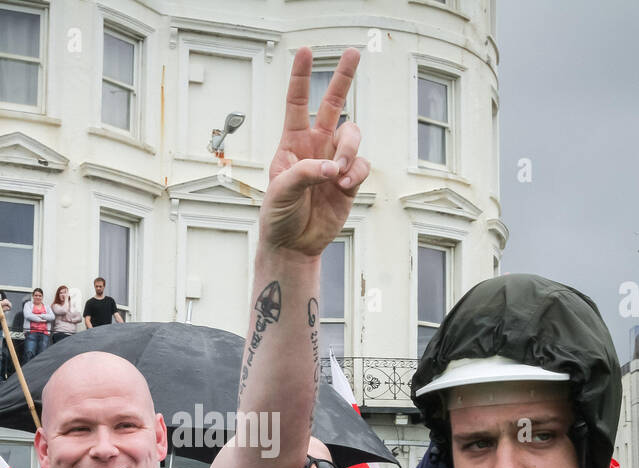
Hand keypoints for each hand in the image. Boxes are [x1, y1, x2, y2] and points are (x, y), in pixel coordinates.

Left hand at [260, 47, 368, 257]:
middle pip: (333, 104)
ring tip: (337, 172)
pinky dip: (355, 171)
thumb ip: (304, 174)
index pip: (297, 103)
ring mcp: (334, 162)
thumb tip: (331, 167)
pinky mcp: (349, 180)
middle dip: (343, 78)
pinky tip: (343, 184)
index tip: (305, 52)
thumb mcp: (280, 192)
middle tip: (352, 53)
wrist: (293, 245)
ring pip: (352, 136)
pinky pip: (361, 165)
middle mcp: (315, 147)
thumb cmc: (278, 216)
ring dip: (348, 149)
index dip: (300, 78)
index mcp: (292, 143)